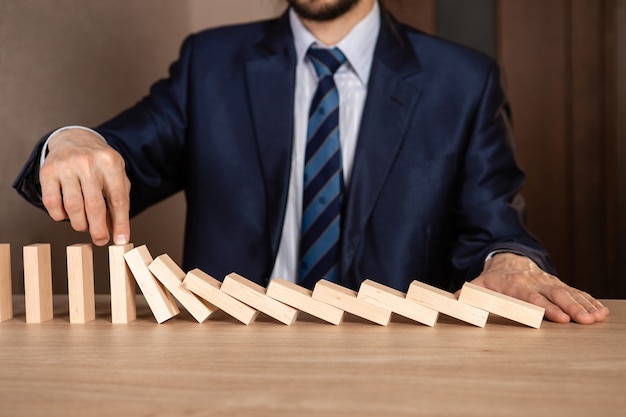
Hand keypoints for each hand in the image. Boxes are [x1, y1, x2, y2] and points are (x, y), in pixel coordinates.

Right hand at [39, 128, 130, 245]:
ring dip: (80, 224)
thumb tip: (116, 231)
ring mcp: (66, 165)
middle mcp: (88, 162)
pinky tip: (66, 215)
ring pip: (73, 206)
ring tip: (84, 225)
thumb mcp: (116, 175)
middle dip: (98, 229)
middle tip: (100, 240)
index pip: (118, 199)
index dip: (121, 223)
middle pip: (94, 205)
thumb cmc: (99, 163)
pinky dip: (60, 215)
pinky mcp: (47, 171)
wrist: (74, 139)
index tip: (121, 241)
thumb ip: (119, 201)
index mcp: (110, 162)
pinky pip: (52, 203)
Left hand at [469, 253, 608, 323]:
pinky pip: (575, 291)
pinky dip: (588, 300)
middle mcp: (534, 282)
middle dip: (571, 308)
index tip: (559, 318)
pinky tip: (600, 311)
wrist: (508, 259)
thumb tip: (453, 302)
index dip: (546, 308)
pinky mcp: (557, 284)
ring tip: (597, 317)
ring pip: (568, 293)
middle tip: (584, 320)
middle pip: (555, 295)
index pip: (531, 297)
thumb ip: (467, 294)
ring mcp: (547, 282)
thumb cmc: (492, 279)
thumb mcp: (478, 285)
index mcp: (514, 284)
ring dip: (583, 306)